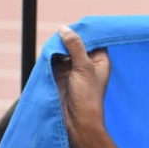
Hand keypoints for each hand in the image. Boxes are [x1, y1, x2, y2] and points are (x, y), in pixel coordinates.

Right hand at [53, 26, 121, 147]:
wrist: (76, 122)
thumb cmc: (87, 97)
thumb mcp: (84, 68)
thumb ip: (75, 47)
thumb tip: (64, 29)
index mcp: (100, 60)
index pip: (93, 38)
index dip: (84, 31)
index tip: (73, 25)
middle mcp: (88, 63)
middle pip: (76, 41)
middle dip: (67, 37)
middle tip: (60, 35)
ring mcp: (73, 68)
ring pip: (63, 49)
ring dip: (57, 46)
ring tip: (54, 46)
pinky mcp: (60, 73)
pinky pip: (53, 58)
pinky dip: (50, 54)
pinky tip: (48, 53)